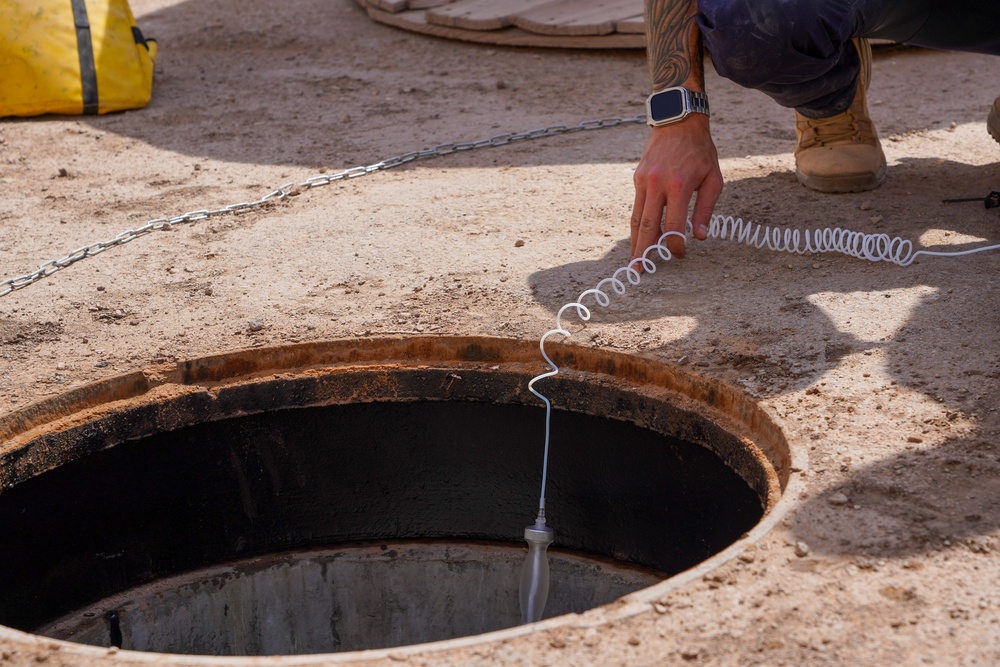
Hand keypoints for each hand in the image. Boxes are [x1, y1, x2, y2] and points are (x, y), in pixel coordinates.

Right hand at [630, 114, 722, 263]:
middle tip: (637, 271)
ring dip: (635, 241)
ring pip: (637, 218)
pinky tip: (639, 238)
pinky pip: (637, 207)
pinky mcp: (637, 178)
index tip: (679, 256)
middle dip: (642, 251)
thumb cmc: (700, 151)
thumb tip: (700, 237)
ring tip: (633, 260)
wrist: (678, 121)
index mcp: (679, 186)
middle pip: (648, 226)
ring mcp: (643, 181)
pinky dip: (638, 225)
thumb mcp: (713, 178)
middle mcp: (657, 184)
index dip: (675, 245)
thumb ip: (706, 209)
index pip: (674, 225)